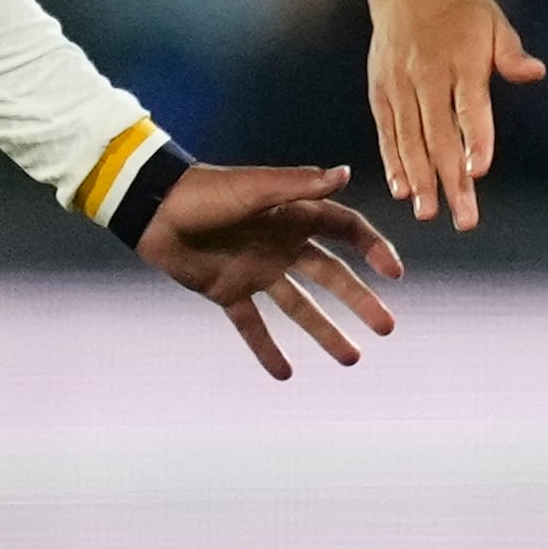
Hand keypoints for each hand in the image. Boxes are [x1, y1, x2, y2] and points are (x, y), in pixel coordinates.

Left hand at [140, 162, 406, 379]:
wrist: (154, 212)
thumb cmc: (206, 192)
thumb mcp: (256, 187)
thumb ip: (300, 185)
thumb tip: (346, 173)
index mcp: (293, 215)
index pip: (345, 231)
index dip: (372, 249)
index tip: (393, 274)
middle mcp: (282, 245)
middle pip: (331, 276)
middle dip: (359, 300)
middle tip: (386, 328)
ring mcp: (257, 271)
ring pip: (300, 306)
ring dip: (326, 332)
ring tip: (351, 360)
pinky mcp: (229, 292)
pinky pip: (253, 325)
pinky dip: (266, 350)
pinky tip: (285, 374)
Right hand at [356, 0, 543, 230]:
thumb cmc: (462, 8)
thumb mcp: (494, 21)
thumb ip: (511, 53)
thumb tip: (536, 72)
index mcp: (461, 59)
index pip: (469, 105)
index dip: (475, 137)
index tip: (480, 171)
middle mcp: (427, 74)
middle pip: (439, 134)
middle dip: (451, 179)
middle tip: (464, 218)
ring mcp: (399, 84)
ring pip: (410, 138)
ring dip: (419, 178)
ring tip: (428, 213)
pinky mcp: (380, 90)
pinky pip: (387, 131)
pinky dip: (393, 161)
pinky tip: (402, 189)